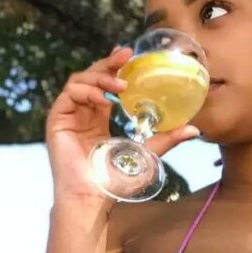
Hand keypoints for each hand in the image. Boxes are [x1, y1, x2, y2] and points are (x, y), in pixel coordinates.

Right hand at [45, 45, 201, 203]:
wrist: (94, 198)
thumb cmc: (116, 181)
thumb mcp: (147, 153)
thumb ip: (166, 138)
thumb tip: (194, 129)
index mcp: (98, 117)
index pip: (105, 84)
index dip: (116, 68)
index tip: (133, 57)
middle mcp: (82, 113)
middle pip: (92, 76)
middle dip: (108, 63)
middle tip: (127, 55)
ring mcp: (68, 116)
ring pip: (80, 81)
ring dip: (101, 77)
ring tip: (121, 84)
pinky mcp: (57, 120)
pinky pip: (70, 94)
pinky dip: (87, 91)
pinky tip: (104, 97)